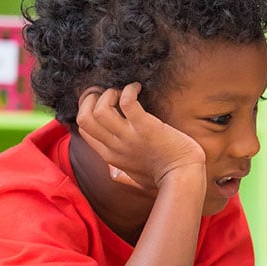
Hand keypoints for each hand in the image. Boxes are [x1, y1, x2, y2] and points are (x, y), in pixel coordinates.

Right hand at [76, 83, 205, 190]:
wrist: (183, 177)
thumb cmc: (164, 176)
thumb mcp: (135, 177)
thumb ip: (122, 174)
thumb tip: (112, 172)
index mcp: (110, 156)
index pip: (84, 130)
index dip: (87, 111)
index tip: (102, 101)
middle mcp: (115, 146)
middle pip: (83, 118)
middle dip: (91, 99)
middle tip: (108, 92)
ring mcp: (129, 137)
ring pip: (99, 110)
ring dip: (109, 94)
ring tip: (123, 91)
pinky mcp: (146, 127)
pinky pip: (127, 103)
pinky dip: (129, 90)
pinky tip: (138, 88)